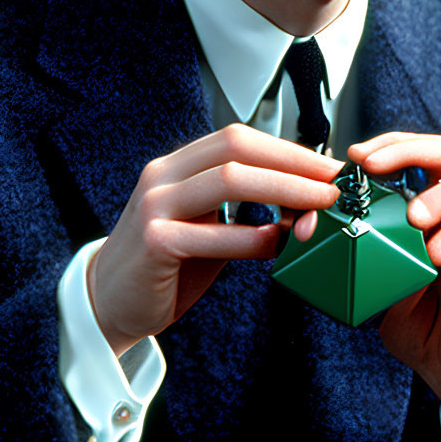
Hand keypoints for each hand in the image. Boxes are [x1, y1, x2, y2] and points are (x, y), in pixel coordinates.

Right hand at [89, 123, 341, 355]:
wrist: (108, 303)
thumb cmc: (167, 262)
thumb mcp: (205, 223)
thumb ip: (245, 208)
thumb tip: (306, 203)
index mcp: (179, 164)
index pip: (240, 138)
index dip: (288, 149)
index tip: (327, 166)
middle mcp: (164, 175)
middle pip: (238, 148)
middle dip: (293, 163)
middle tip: (332, 183)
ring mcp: (155, 206)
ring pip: (229, 180)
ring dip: (283, 191)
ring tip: (317, 208)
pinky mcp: (154, 242)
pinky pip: (213, 234)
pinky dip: (252, 238)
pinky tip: (276, 243)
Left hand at [348, 132, 440, 441]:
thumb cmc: (422, 320)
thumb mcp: (383, 272)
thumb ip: (369, 241)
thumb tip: (323, 215)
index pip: (428, 152)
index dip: (395, 145)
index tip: (358, 155)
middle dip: (413, 150)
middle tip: (374, 165)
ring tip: (412, 216)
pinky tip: (435, 252)